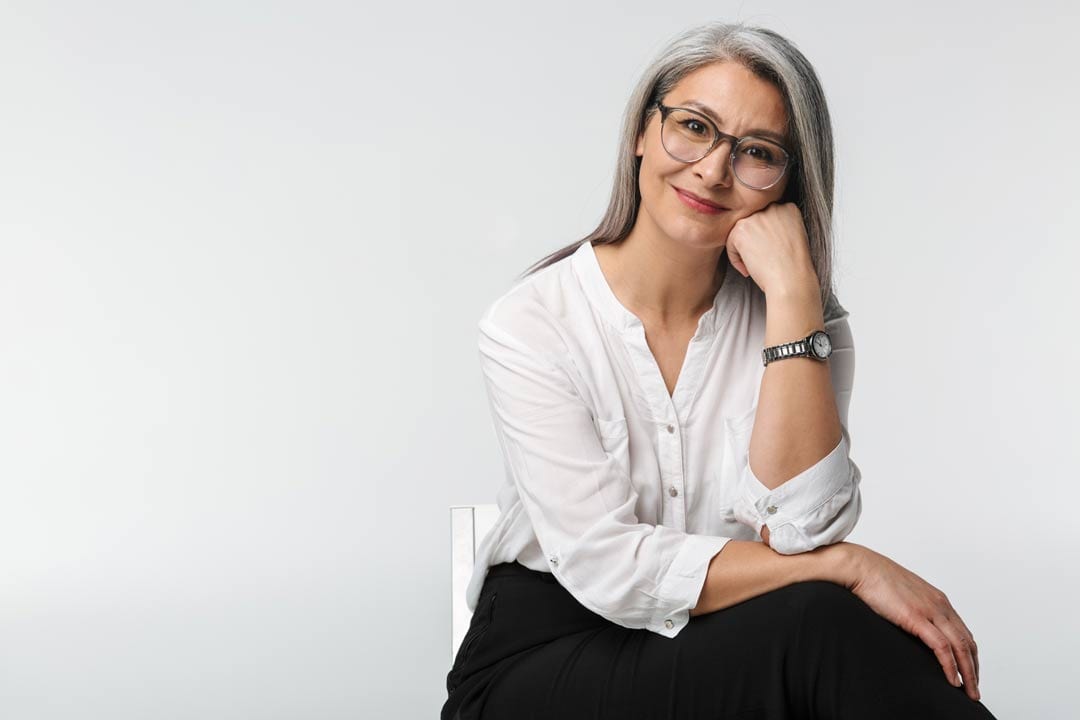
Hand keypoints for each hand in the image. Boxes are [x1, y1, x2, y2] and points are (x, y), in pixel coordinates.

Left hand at [725, 201, 818, 297]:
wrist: (790, 279)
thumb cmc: (793, 267)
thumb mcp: (793, 238)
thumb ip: (779, 227)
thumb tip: (759, 232)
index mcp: (789, 208)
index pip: (768, 218)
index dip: (766, 237)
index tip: (770, 252)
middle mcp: (773, 207)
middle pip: (754, 222)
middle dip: (754, 241)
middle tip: (761, 260)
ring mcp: (756, 217)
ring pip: (741, 231)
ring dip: (743, 250)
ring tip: (754, 266)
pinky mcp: (741, 229)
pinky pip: (730, 242)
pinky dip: (735, 259)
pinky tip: (747, 270)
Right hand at [841, 543, 980, 700]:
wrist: (860, 566)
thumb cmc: (874, 579)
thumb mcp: (902, 595)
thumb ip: (911, 609)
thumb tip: (907, 624)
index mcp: (938, 599)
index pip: (963, 632)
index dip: (969, 655)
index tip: (968, 673)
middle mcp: (940, 605)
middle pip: (968, 642)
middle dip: (973, 669)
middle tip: (973, 690)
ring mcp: (930, 611)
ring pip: (961, 647)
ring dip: (968, 673)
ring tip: (969, 693)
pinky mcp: (917, 617)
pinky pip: (942, 647)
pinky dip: (951, 666)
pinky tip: (952, 681)